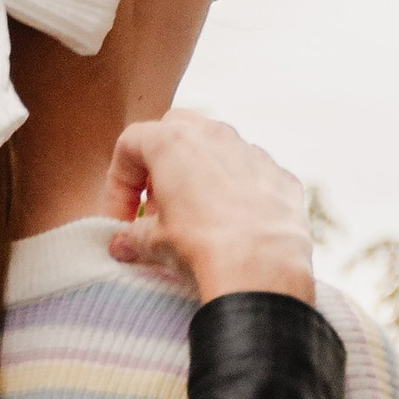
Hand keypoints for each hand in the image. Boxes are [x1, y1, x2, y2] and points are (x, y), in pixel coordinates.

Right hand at [103, 113, 315, 306]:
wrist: (262, 267)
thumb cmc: (202, 246)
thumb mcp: (154, 242)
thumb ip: (133, 235)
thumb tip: (124, 243)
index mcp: (173, 141)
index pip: (130, 144)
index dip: (119, 182)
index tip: (122, 218)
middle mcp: (213, 135)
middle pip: (174, 130)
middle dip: (159, 164)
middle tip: (155, 206)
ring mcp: (251, 151)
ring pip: (216, 147)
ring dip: (198, 174)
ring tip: (194, 216)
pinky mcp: (279, 174)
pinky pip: (250, 172)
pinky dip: (236, 189)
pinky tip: (232, 223)